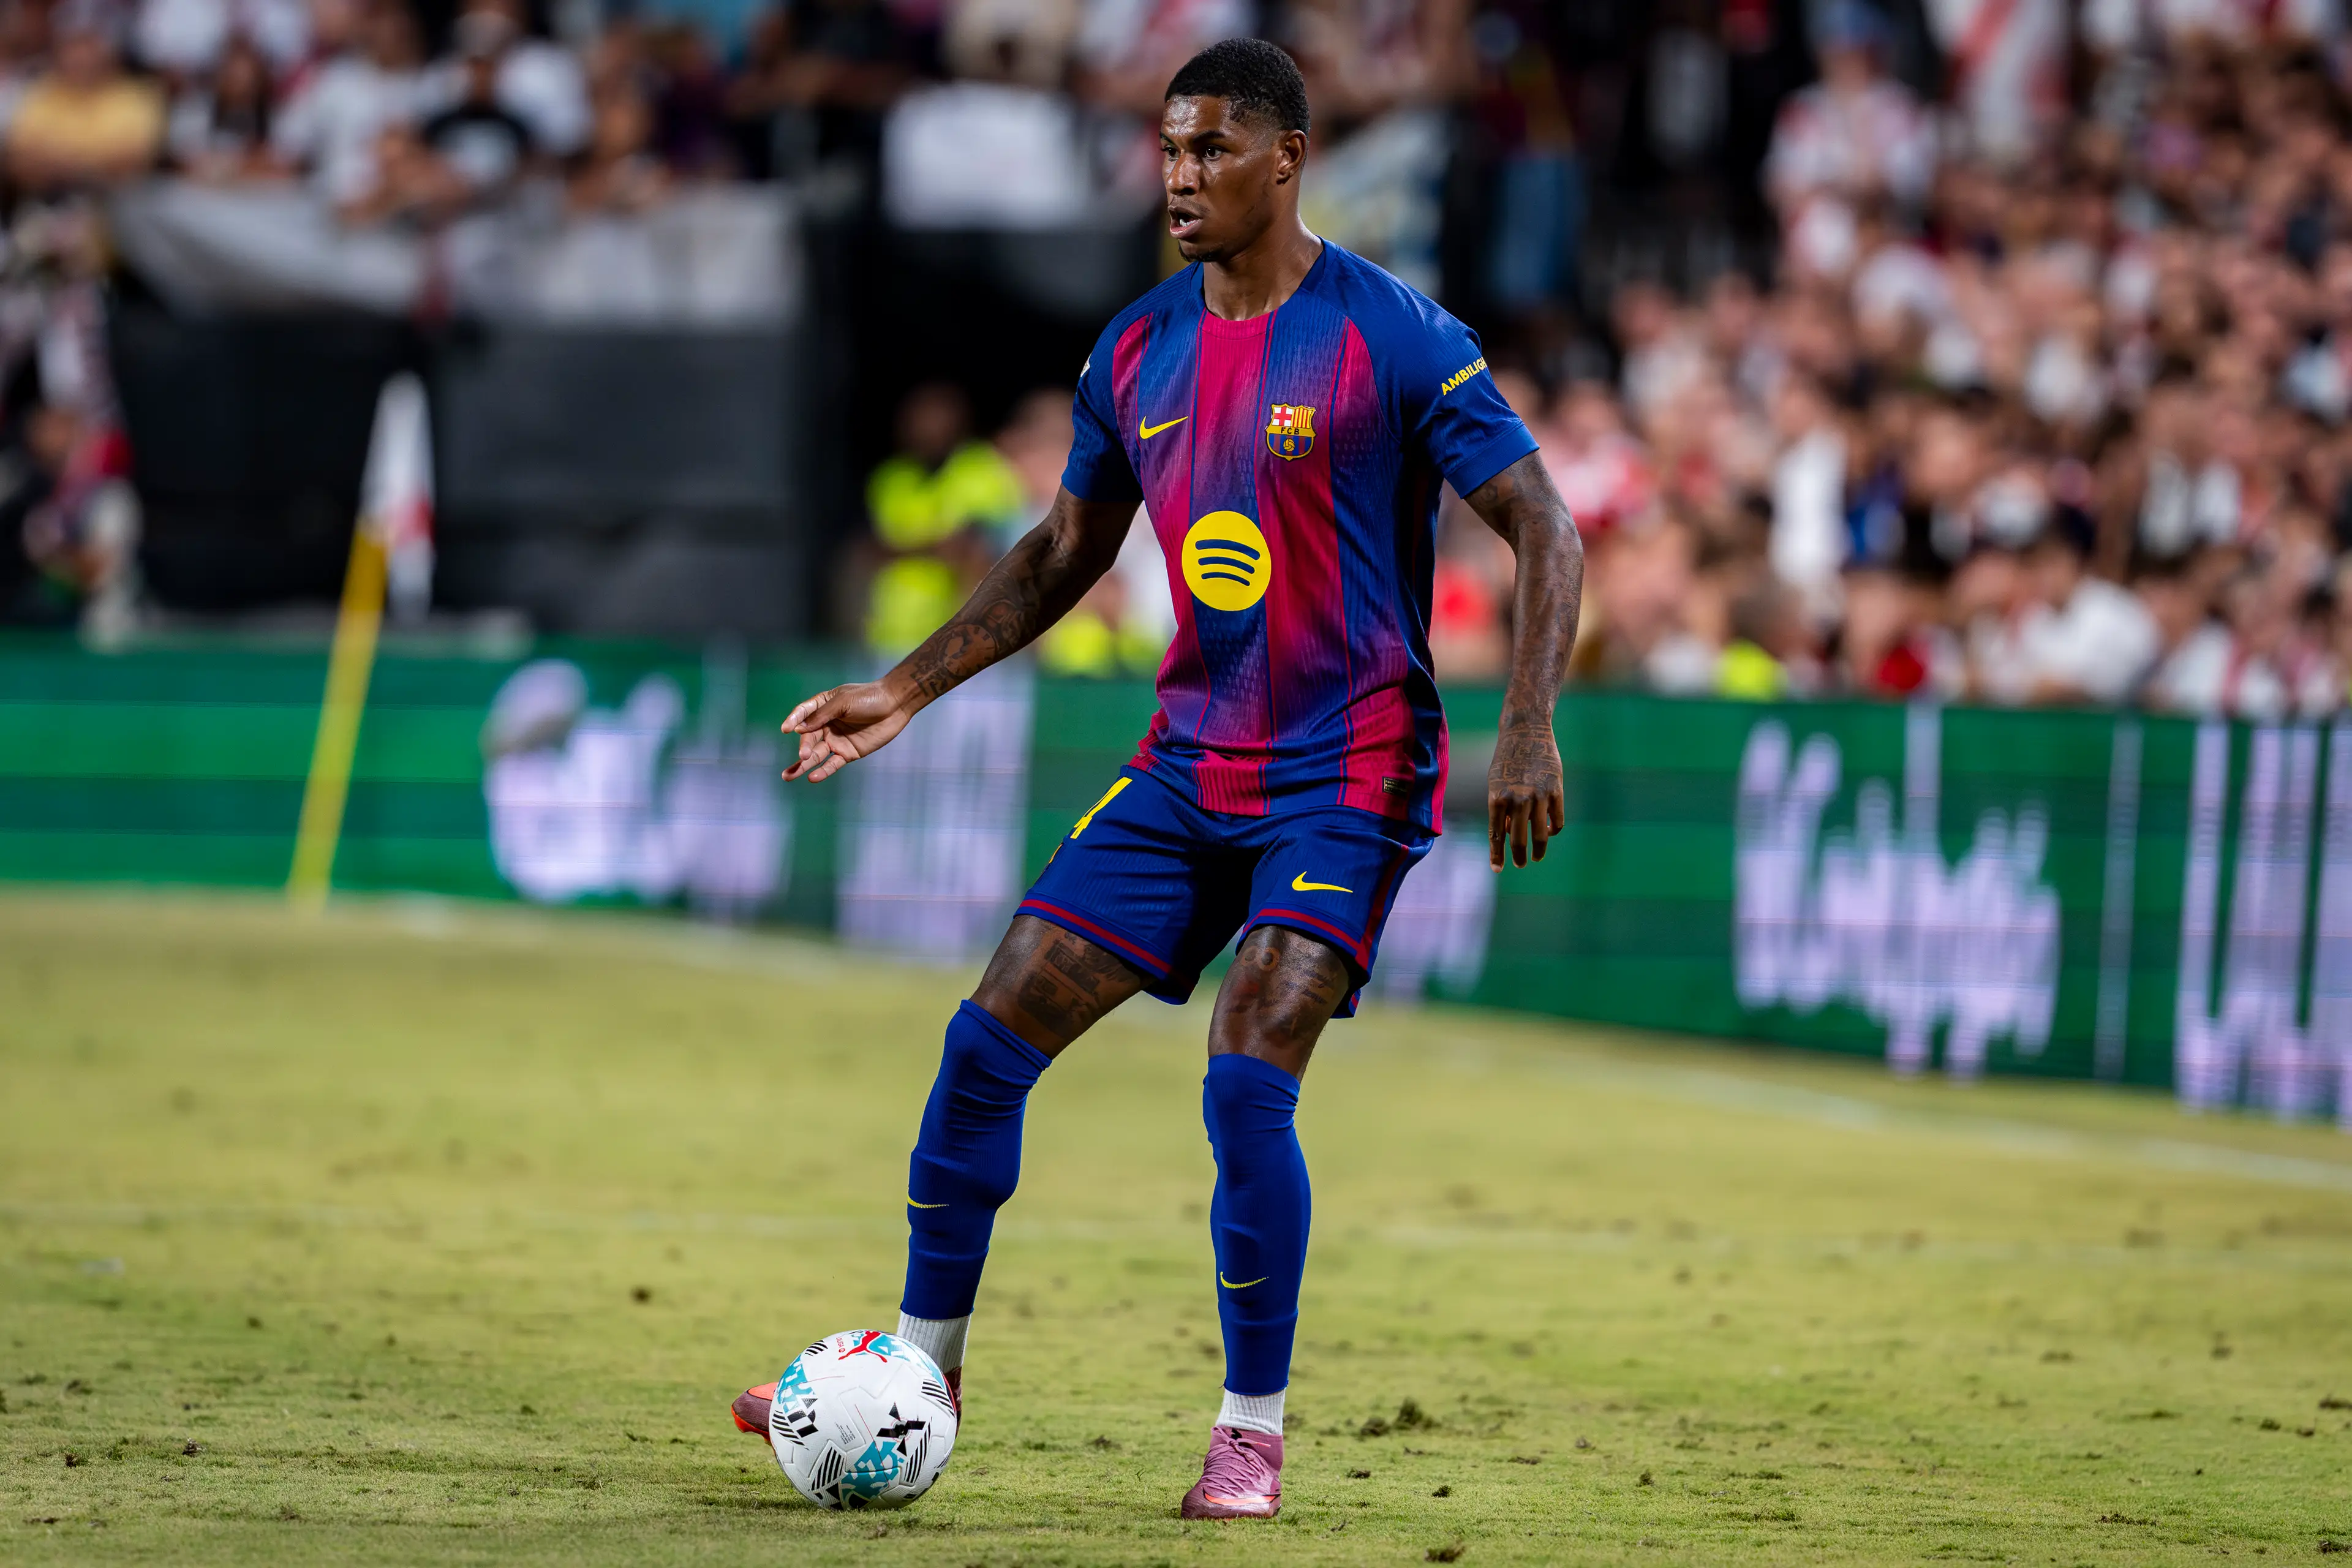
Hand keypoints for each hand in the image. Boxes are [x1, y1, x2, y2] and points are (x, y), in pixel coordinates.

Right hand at [780, 680, 915, 781]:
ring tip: (787, 776)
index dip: (793, 721)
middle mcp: (826, 725)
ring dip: (802, 765)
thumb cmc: (869, 698)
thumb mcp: (843, 702)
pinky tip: (812, 777)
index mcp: (822, 706)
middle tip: (802, 755)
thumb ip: (822, 715)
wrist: (895, 706)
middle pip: (808, 738)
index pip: (803, 715)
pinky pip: (832, 764)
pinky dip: (823, 771)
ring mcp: (836, 740)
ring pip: (816, 755)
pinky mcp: (848, 753)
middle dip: (803, 747)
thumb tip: (799, 729)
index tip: (786, 729)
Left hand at [1487, 718, 1564, 870]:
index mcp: (1498, 798)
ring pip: (1541, 834)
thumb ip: (1501, 809)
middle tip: (1519, 864)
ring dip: (1538, 849)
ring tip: (1536, 857)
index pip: (1496, 835)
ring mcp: (1538, 795)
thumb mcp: (1496, 783)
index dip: (1497, 854)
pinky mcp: (1556, 790)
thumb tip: (1509, 833)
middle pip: (1519, 839)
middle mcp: (1518, 799)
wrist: (1527, 731)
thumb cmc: (1507, 759)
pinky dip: (1552, 830)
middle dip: (1518, 856)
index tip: (1497, 869)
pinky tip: (1548, 832)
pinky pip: (1557, 820)